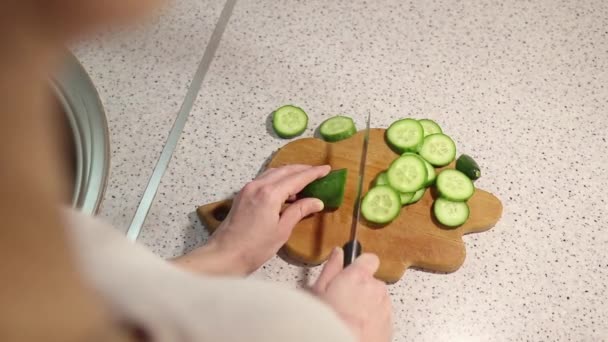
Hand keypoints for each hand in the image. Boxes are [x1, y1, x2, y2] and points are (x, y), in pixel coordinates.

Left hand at [174, 164, 330, 275]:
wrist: (224, 255)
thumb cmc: (254, 248)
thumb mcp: (282, 230)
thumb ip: (299, 211)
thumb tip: (316, 201)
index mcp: (270, 194)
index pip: (297, 178)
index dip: (314, 173)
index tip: (327, 169)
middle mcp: (258, 185)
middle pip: (285, 170)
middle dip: (303, 169)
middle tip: (318, 172)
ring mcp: (248, 189)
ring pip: (274, 173)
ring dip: (290, 173)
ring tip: (305, 180)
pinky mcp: (243, 195)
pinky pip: (265, 180)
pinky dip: (278, 180)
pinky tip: (286, 190)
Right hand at [312, 248, 392, 341]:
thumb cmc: (328, 320)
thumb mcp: (319, 290)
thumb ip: (332, 268)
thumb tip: (337, 254)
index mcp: (359, 276)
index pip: (369, 259)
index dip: (360, 265)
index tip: (352, 271)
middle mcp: (376, 289)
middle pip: (372, 282)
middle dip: (361, 289)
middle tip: (344, 301)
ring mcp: (385, 308)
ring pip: (378, 300)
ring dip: (368, 306)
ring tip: (350, 317)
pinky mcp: (389, 326)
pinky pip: (382, 317)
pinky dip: (373, 321)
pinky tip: (358, 328)